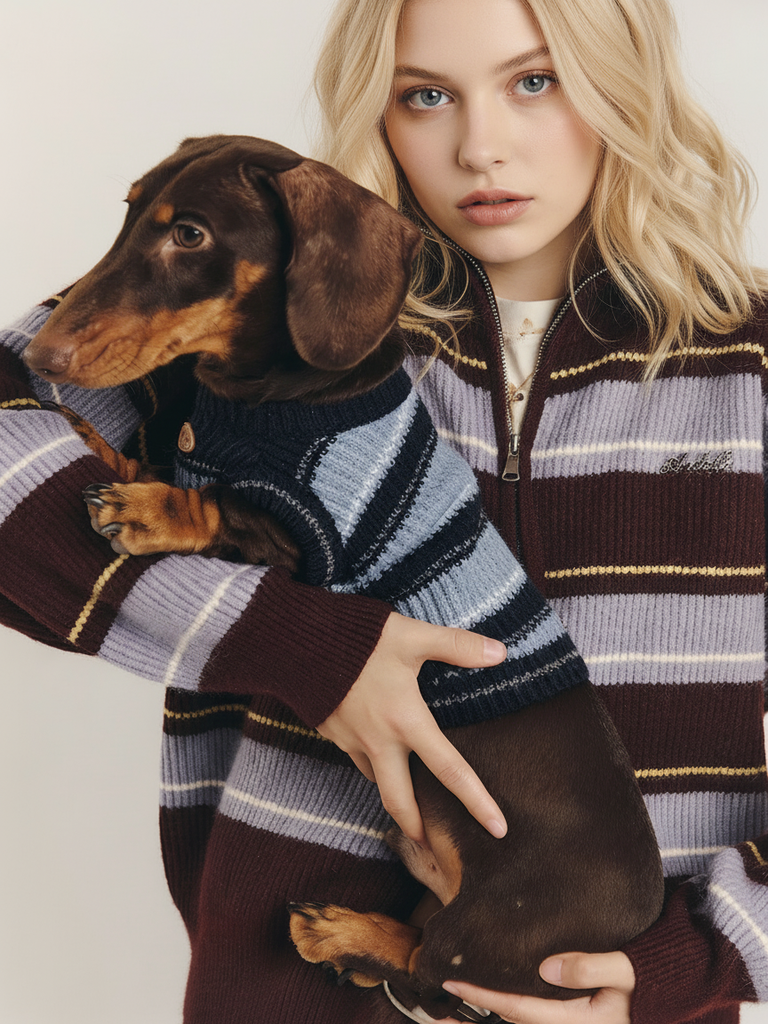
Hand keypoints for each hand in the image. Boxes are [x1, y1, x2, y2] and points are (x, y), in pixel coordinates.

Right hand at [315, 611, 507, 843]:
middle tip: (431, 842)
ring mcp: (351, 740)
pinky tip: (377, 748)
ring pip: (376, 779)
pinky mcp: (331, 733)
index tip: (499, 830)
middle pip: (400, 801)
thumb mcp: (411, 636)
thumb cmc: (357, 637)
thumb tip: (500, 652)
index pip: (450, 770)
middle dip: (417, 826)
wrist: (293, 640)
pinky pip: (356, 757)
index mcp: (406, 721)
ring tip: (407, 791)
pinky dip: (371, 762)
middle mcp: (379, 741)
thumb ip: (456, 645)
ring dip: (392, 791)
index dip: (477, 802)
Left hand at [443, 951, 634, 1023]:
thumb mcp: (626, 971)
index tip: (450, 980)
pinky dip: (515, 1003)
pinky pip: (537, 1011)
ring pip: (522, 1015)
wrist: (676, 995)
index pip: (516, 1007)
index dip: (481, 994)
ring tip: (464, 986)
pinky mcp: (576, 1018)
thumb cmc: (652, 982)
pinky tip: (502, 987)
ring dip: (495, 1003)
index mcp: (575, 1022)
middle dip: (480, 1002)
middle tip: (444, 985)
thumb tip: (546, 967)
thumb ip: (589, 966)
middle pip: (512, 1016)